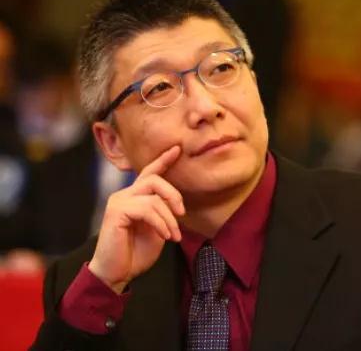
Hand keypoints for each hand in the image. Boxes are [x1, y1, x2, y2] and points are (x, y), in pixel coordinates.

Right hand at [88, 145, 184, 293]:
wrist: (117, 274)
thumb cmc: (136, 253)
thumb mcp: (157, 229)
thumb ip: (163, 213)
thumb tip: (175, 204)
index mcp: (135, 197)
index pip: (149, 173)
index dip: (164, 160)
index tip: (178, 149)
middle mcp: (124, 195)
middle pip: (154, 179)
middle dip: (173, 195)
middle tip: (182, 214)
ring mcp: (118, 202)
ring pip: (153, 196)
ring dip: (169, 218)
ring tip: (173, 236)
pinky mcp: (116, 212)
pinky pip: (146, 209)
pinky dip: (161, 223)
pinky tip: (164, 236)